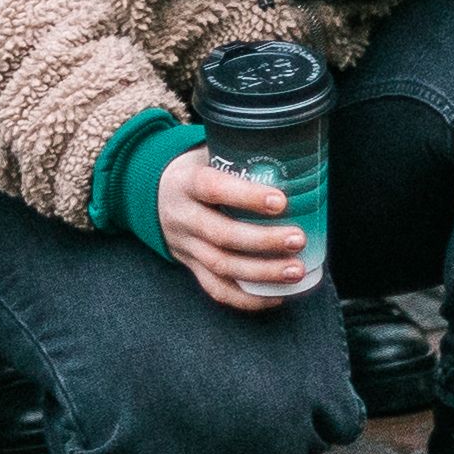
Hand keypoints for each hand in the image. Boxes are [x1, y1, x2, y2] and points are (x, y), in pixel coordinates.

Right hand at [156, 146, 309, 311]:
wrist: (154, 194)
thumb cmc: (197, 170)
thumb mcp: (208, 154)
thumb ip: (240, 156)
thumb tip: (294, 157)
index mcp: (186, 182)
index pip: (213, 188)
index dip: (246, 196)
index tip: (281, 201)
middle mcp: (183, 216)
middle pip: (221, 234)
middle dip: (264, 240)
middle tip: (299, 239)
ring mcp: (185, 246)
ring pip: (222, 266)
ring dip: (262, 273)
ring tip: (297, 270)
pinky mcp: (191, 267)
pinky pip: (217, 289)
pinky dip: (248, 299)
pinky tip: (278, 295)